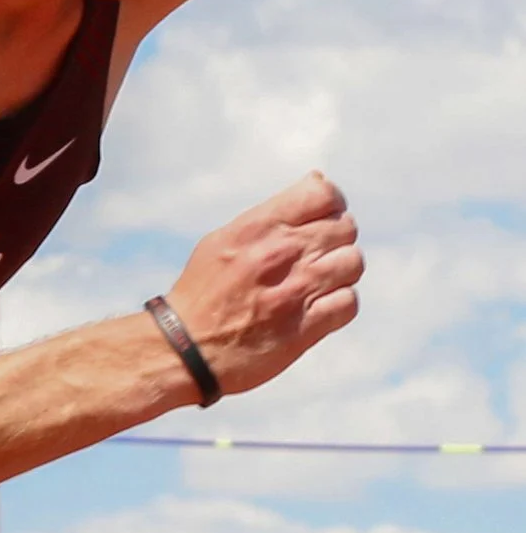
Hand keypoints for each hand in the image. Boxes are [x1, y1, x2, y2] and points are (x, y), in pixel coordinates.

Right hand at [160, 173, 361, 399]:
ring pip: (353, 262)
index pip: (324, 194)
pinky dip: (338, 304)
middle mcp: (280, 253)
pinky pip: (349, 302)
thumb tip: (319, 181)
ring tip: (314, 284)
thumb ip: (271, 215)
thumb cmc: (201, 294)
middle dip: (333, 241)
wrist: (180, 351)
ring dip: (339, 273)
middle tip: (311, 259)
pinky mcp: (305, 328)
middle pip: (345, 228)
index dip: (330, 205)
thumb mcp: (222, 240)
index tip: (319, 221)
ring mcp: (296, 291)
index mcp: (258, 227)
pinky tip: (315, 309)